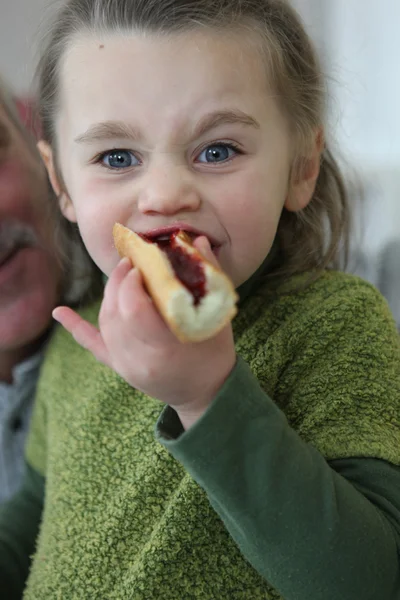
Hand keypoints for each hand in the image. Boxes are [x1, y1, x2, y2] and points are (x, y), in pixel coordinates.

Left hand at [53, 237, 235, 428]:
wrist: (205, 392)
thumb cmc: (214, 354)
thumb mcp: (217, 318)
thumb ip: (208, 278)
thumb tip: (197, 240)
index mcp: (165, 347)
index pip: (133, 309)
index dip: (131, 282)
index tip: (140, 264)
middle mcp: (140, 359)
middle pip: (115, 313)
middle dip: (117, 282)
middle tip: (129, 262)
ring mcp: (125, 366)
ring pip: (105, 323)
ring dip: (108, 294)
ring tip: (121, 276)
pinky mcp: (118, 367)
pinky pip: (93, 345)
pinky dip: (76, 327)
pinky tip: (60, 312)